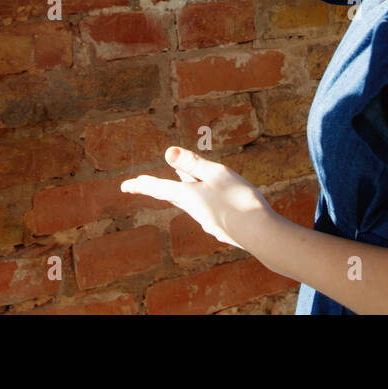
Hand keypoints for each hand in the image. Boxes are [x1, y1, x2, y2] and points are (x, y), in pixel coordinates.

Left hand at [121, 147, 274, 250]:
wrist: (262, 236)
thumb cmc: (239, 200)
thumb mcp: (216, 174)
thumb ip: (193, 164)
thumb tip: (168, 152)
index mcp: (189, 196)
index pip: (159, 188)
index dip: (142, 185)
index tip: (125, 186)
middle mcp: (195, 211)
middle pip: (173, 195)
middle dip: (158, 188)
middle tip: (141, 185)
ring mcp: (209, 222)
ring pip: (192, 201)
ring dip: (184, 190)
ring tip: (180, 182)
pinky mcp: (225, 227)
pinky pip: (208, 208)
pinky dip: (203, 198)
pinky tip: (214, 198)